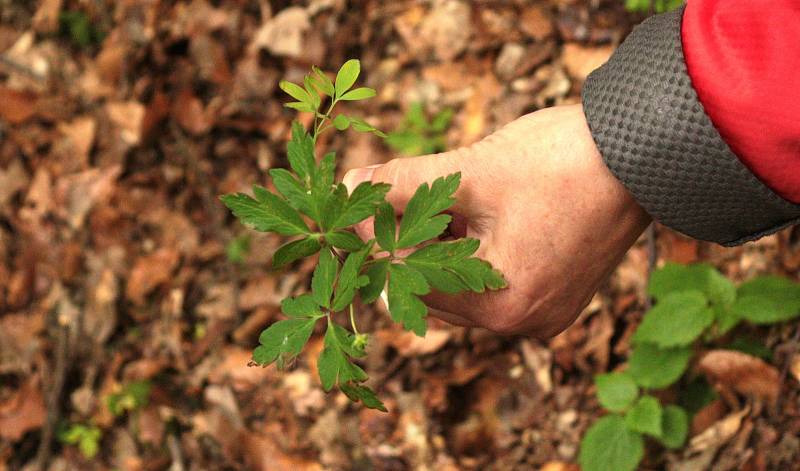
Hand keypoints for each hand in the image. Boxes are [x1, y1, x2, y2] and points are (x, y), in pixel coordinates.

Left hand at [343, 104, 650, 337]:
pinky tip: (481, 209)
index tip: (361, 206)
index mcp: (502, 303)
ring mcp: (544, 311)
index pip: (411, 283)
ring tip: (453, 198)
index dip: (379, 240)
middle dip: (412, 242)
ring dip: (444, 244)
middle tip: (399, 195)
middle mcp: (523, 321)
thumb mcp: (471, 172)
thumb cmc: (562, 162)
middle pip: (437, 289)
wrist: (644, 153)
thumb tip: (350, 186)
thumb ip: (403, 184)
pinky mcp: (557, 293)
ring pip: (464, 284)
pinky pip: (495, 279)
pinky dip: (476, 248)